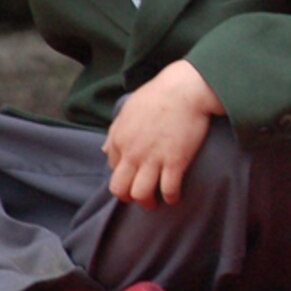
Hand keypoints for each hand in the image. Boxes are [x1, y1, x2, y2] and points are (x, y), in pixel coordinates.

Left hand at [104, 59, 223, 207]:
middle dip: (128, 197)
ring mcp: (154, 159)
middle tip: (140, 195)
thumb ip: (115, 132)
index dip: (124, 175)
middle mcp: (133, 153)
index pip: (113, 169)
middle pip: (121, 189)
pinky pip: (169, 189)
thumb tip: (106, 151)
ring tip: (156, 200)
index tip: (134, 175)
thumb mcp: (128, 110)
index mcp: (120, 139)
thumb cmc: (158, 95)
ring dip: (147, 202)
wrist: (184, 89)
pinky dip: (170, 197)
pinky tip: (174, 196)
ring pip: (141, 194)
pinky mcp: (175, 162)